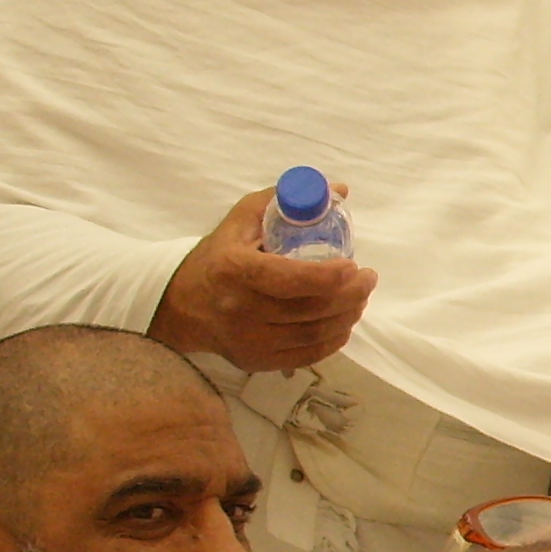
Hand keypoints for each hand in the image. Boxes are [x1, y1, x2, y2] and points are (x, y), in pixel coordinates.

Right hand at [148, 186, 377, 372]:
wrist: (183, 304)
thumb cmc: (219, 255)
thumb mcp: (243, 219)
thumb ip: (287, 201)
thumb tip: (339, 190)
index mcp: (233, 270)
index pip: (289, 279)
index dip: (328, 276)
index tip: (353, 265)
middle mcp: (239, 309)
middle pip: (311, 309)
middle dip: (351, 294)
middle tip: (367, 279)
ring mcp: (248, 340)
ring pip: (314, 334)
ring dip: (348, 315)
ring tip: (360, 296)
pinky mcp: (256, 361)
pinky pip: (308, 355)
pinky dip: (334, 339)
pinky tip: (344, 321)